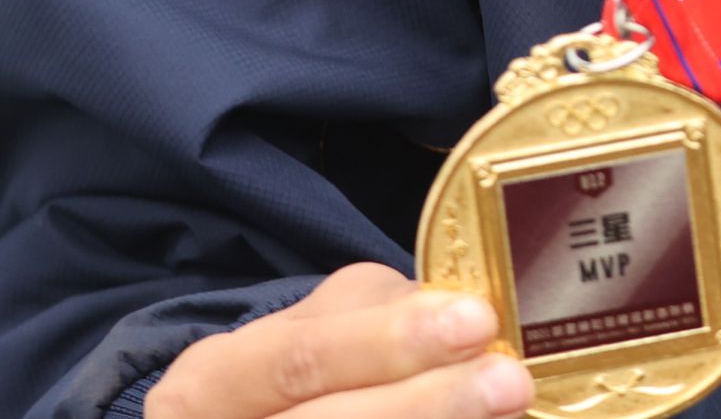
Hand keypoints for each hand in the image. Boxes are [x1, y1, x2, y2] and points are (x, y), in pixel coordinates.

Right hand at [144, 264, 530, 418]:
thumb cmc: (302, 377)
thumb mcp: (314, 328)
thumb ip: (373, 313)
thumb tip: (458, 312)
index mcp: (211, 385)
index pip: (300, 360)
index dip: (386, 343)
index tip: (477, 322)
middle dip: (425, 406)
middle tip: (510, 382)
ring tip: (509, 415)